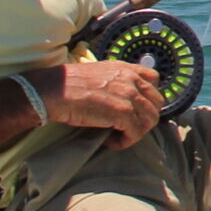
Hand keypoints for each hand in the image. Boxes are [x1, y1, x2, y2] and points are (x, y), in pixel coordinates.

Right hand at [33, 61, 163, 149]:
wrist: (54, 90)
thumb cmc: (69, 85)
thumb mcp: (99, 73)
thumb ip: (116, 80)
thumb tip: (125, 98)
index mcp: (125, 68)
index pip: (154, 79)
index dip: (149, 96)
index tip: (137, 108)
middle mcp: (131, 80)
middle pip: (156, 102)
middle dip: (145, 117)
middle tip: (128, 126)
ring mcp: (128, 95)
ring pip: (150, 120)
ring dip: (137, 132)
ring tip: (119, 135)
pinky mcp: (122, 113)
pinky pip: (136, 133)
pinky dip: (125, 141)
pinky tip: (111, 142)